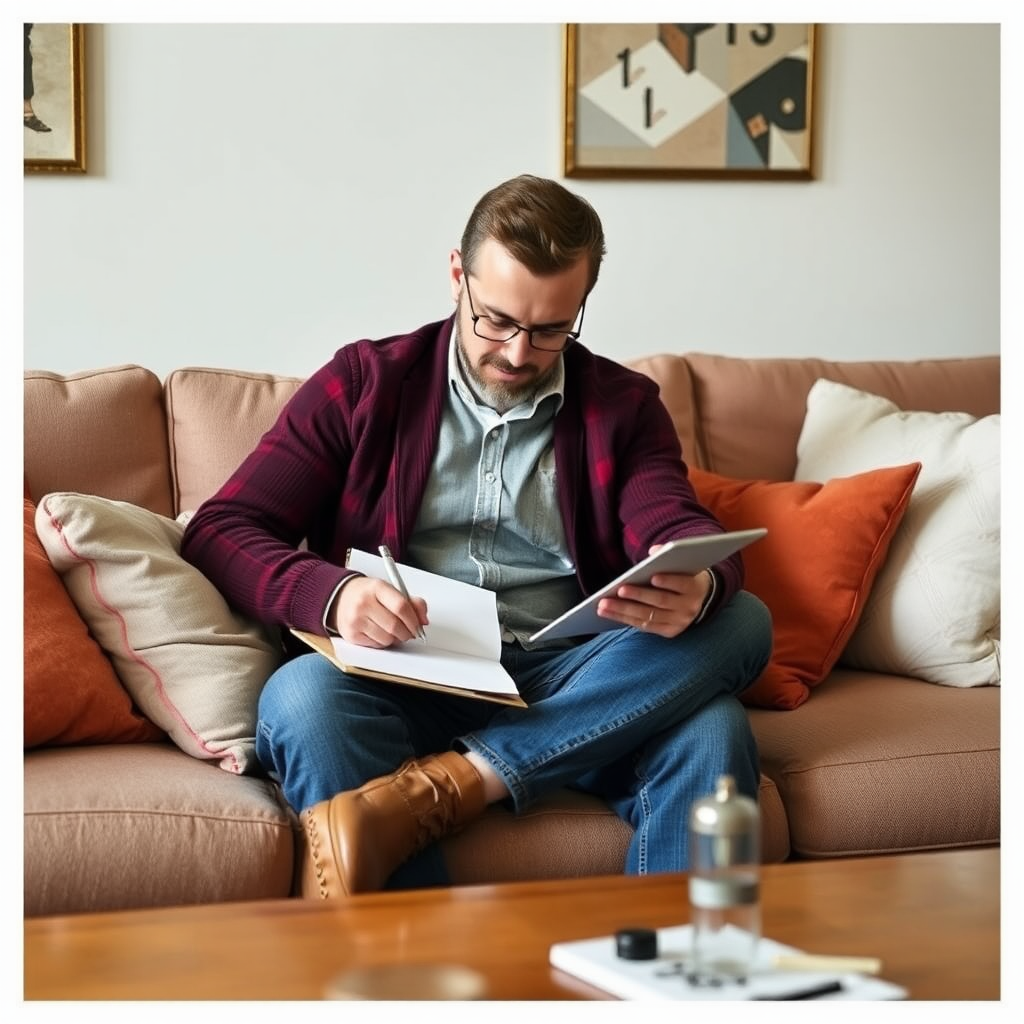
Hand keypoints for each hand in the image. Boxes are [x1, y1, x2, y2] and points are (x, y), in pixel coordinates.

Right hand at [329, 577, 427, 647]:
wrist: (341, 597)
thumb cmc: (370, 594)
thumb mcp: (390, 590)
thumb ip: (412, 602)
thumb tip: (423, 620)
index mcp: (377, 588)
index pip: (401, 606)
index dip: (414, 619)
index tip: (419, 626)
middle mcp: (364, 603)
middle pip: (395, 625)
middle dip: (407, 633)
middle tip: (410, 632)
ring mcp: (355, 619)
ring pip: (387, 638)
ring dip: (396, 639)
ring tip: (394, 631)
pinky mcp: (351, 634)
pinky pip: (376, 645)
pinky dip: (384, 642)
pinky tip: (382, 633)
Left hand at [595, 544, 712, 637]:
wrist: (699, 598)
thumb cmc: (683, 575)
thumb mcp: (682, 563)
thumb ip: (668, 555)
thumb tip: (653, 551)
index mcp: (695, 588)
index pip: (682, 584)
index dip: (669, 581)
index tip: (653, 577)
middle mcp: (689, 607)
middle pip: (661, 602)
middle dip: (639, 596)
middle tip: (619, 590)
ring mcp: (680, 622)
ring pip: (649, 616)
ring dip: (624, 611)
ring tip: (603, 605)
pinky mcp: (669, 631)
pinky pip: (645, 626)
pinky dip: (626, 619)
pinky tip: (610, 613)